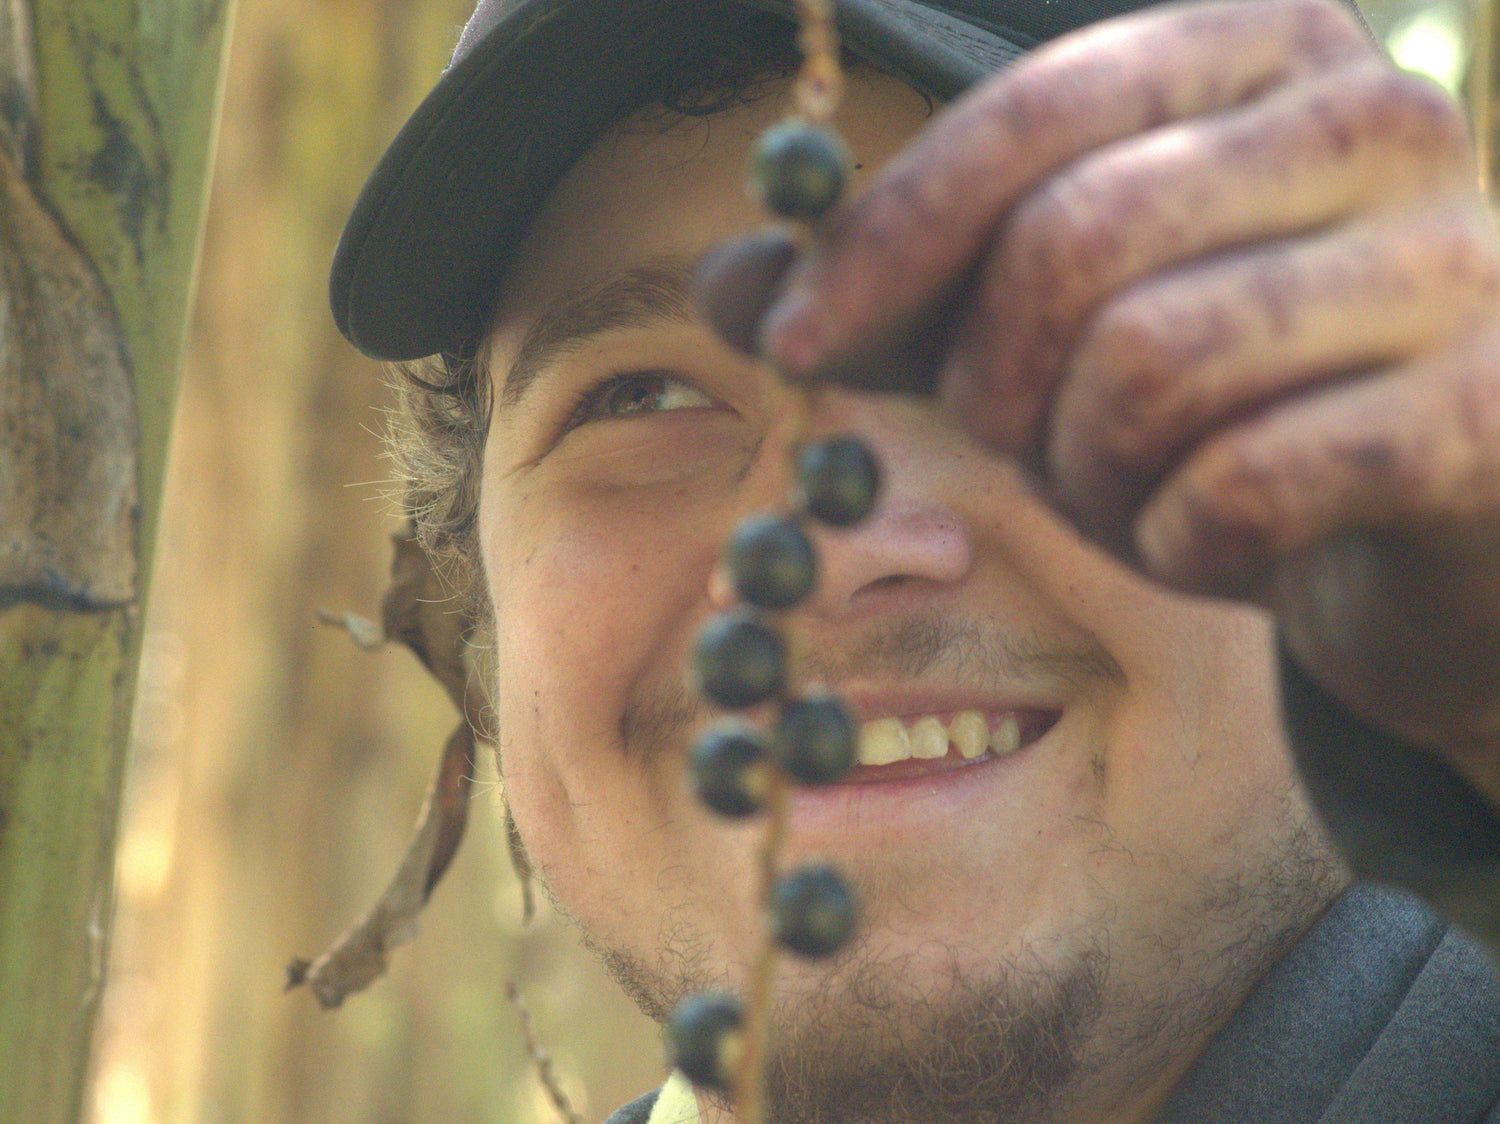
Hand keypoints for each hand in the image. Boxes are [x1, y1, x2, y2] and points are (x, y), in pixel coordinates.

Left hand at [701, 0, 1499, 781]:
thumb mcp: (1037, 323)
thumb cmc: (1219, 397)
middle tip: (1014, 442)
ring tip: (1128, 485)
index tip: (793, 344)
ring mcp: (1453, 260)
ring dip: (1087, 471)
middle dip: (994, 382)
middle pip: (1069, 244)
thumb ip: (896, 292)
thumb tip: (724, 287)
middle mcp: (1375, 117)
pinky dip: (1177, 544)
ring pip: (1146, 369)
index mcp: (1258, 52)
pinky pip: (1238, 488)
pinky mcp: (1482, 412)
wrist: (1424, 519)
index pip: (1023, 118)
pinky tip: (1209, 543)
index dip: (883, 241)